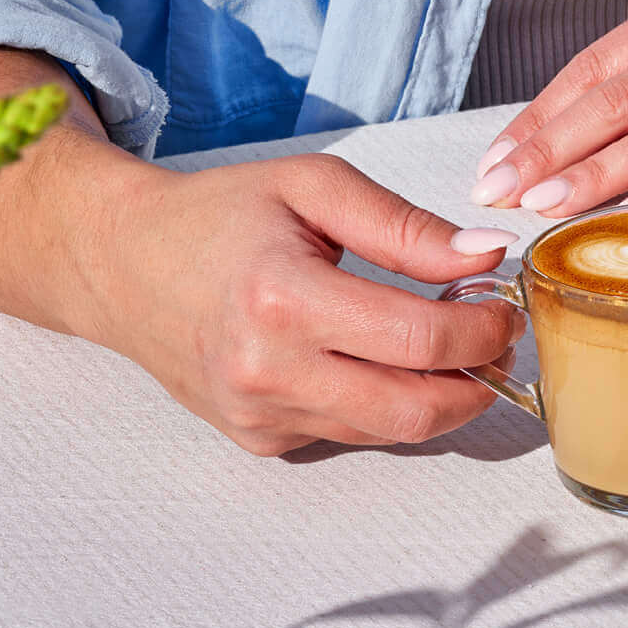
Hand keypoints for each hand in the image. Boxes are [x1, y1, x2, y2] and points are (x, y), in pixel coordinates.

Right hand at [91, 152, 521, 454]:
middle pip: (414, 409)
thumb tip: (483, 257)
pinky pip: (348, 433)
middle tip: (495, 346)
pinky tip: (375, 362)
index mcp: (283, 299)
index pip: (419, 340)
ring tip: (446, 350)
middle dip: (475, 383)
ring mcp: (260, 415)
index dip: (482, 330)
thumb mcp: (313, 188)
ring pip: (388, 432)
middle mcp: (267, 370)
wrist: (124, 265)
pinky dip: (381, 405)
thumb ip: (404, 226)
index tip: (502, 308)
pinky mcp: (258, 439)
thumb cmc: (218, 216)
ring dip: (437, 398)